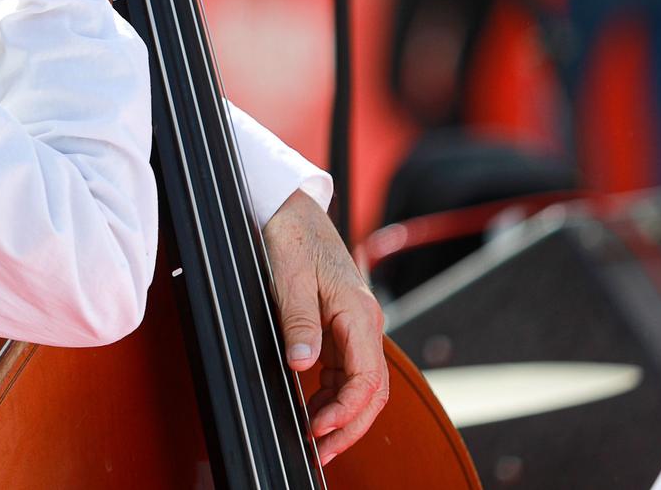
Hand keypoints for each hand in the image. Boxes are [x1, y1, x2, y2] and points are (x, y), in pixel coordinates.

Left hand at [263, 190, 388, 464]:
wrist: (291, 207)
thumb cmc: (292, 234)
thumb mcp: (289, 276)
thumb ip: (297, 320)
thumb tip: (301, 364)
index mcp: (358, 313)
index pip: (366, 378)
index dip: (345, 413)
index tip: (318, 432)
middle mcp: (363, 323)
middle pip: (371, 390)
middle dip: (350, 427)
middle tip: (321, 454)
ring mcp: (353, 326)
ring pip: (360, 384)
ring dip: (341, 415)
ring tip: (314, 441)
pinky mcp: (339, 327)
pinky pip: (345, 370)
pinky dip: (332, 395)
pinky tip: (312, 410)